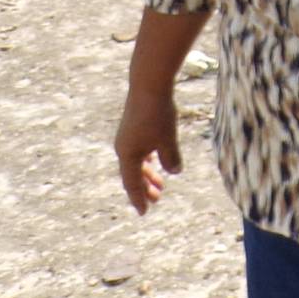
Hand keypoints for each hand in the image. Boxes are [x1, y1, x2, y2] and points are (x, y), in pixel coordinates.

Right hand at [114, 87, 182, 215]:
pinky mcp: (133, 127)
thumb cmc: (158, 113)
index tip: (144, 212)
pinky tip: (156, 162)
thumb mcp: (168, 138)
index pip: (132, 183)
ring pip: (136, 163)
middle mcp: (123, 148)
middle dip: (145, 189)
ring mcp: (127, 137)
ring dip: (148, 175)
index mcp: (128, 155)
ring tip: (161, 185)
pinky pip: (138, 151)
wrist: (148, 84)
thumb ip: (171, 158)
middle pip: (133, 175)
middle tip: (157, 200)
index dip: (138, 198)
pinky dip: (147, 160)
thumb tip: (175, 171)